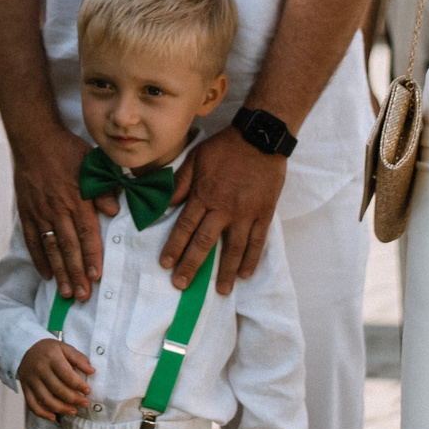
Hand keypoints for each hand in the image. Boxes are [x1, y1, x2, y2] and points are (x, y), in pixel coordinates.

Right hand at [14, 118, 110, 299]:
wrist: (34, 139)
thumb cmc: (67, 150)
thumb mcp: (91, 163)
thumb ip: (104, 188)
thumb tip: (115, 211)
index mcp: (77, 198)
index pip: (87, 233)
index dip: (92, 256)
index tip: (97, 276)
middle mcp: (58, 208)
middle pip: (69, 247)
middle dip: (76, 273)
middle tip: (82, 296)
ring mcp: (40, 212)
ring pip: (51, 248)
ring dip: (59, 272)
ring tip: (65, 292)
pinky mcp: (27, 212)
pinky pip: (33, 240)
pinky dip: (39, 259)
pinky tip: (46, 275)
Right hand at [18, 337, 94, 420]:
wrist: (26, 349)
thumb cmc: (50, 350)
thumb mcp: (65, 348)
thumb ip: (79, 358)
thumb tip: (92, 371)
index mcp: (51, 357)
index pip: (66, 374)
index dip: (78, 385)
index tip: (88, 391)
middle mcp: (39, 368)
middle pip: (57, 389)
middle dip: (73, 399)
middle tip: (85, 403)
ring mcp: (31, 379)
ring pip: (46, 399)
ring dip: (61, 409)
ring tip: (73, 411)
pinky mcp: (25, 388)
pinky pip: (32, 404)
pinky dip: (42, 413)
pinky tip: (53, 417)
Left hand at [162, 125, 285, 294]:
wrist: (260, 137)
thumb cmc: (225, 147)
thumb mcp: (195, 158)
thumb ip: (180, 183)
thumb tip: (163, 203)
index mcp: (204, 195)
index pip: (185, 226)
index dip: (175, 246)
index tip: (166, 264)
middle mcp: (223, 208)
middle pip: (205, 243)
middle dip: (192, 265)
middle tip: (182, 284)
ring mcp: (246, 213)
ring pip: (234, 248)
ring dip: (226, 271)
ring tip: (221, 290)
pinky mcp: (264, 214)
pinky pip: (258, 241)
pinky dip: (252, 259)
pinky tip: (246, 274)